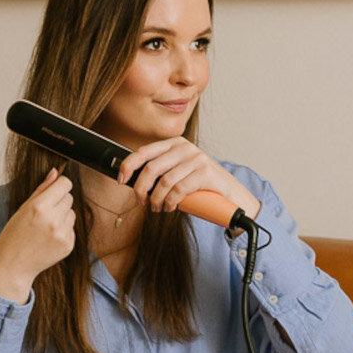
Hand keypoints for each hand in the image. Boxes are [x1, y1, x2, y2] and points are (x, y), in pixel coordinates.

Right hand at [0, 168, 75, 302]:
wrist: (13, 266)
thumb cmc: (13, 235)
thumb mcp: (22, 208)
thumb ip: (41, 189)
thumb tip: (56, 172)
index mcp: (40, 207)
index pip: (65, 183)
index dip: (59, 186)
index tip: (53, 191)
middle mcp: (53, 220)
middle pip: (69, 197)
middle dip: (59, 201)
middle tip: (43, 213)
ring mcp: (62, 234)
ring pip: (72, 212)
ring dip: (62, 216)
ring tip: (45, 227)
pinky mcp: (68, 245)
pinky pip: (72, 228)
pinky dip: (63, 230)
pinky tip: (49, 238)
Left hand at [118, 137, 260, 220]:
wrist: (230, 194)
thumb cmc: (201, 185)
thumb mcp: (178, 173)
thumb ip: (161, 172)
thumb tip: (133, 182)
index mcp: (175, 144)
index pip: (144, 151)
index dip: (128, 165)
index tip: (121, 179)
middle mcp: (185, 148)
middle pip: (151, 168)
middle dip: (141, 188)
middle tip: (141, 202)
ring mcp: (196, 158)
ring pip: (164, 181)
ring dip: (156, 199)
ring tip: (158, 208)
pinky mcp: (205, 172)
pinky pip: (178, 190)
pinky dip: (170, 202)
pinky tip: (170, 208)